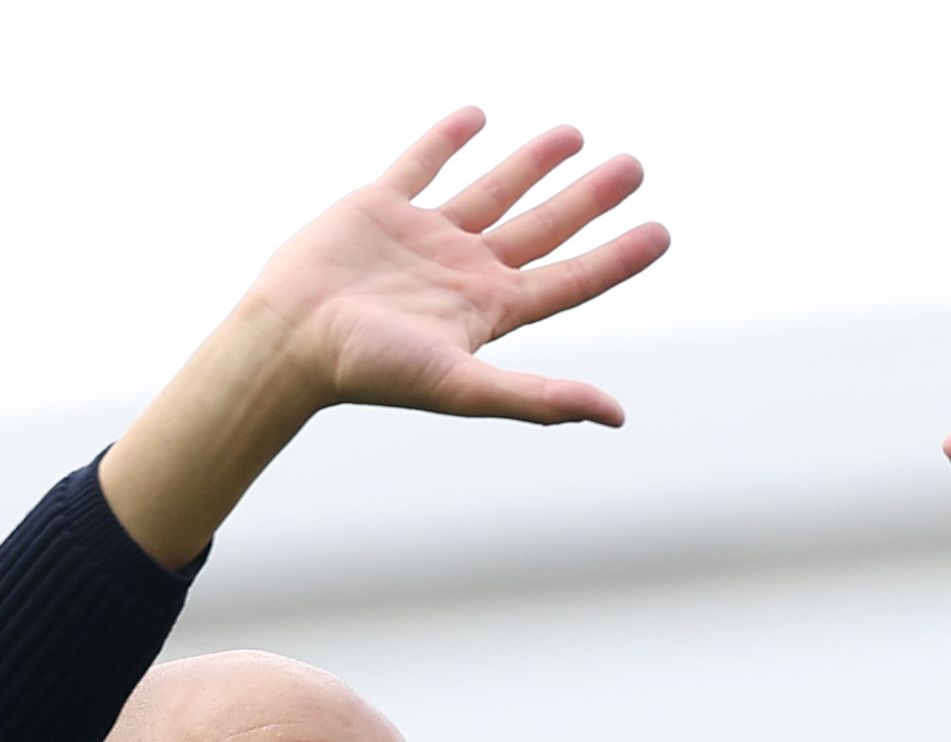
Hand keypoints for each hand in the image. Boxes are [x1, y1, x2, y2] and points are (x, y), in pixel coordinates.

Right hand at [102, 111, 667, 566]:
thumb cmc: (370, 371)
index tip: (662, 232)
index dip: (617, 258)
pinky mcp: (378, 208)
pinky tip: (475, 116)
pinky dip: (446, 140)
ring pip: (492, 190)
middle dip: (589, 199)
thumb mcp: (463, 385)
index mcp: (487, 312)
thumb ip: (540, 398)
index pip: (569, 280)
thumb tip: (616, 416)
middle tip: (635, 167)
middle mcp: (462, 272)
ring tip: (574, 134)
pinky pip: (420, 164)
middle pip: (543, 228)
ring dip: (532, 163)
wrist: (288, 341)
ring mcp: (422, 239)